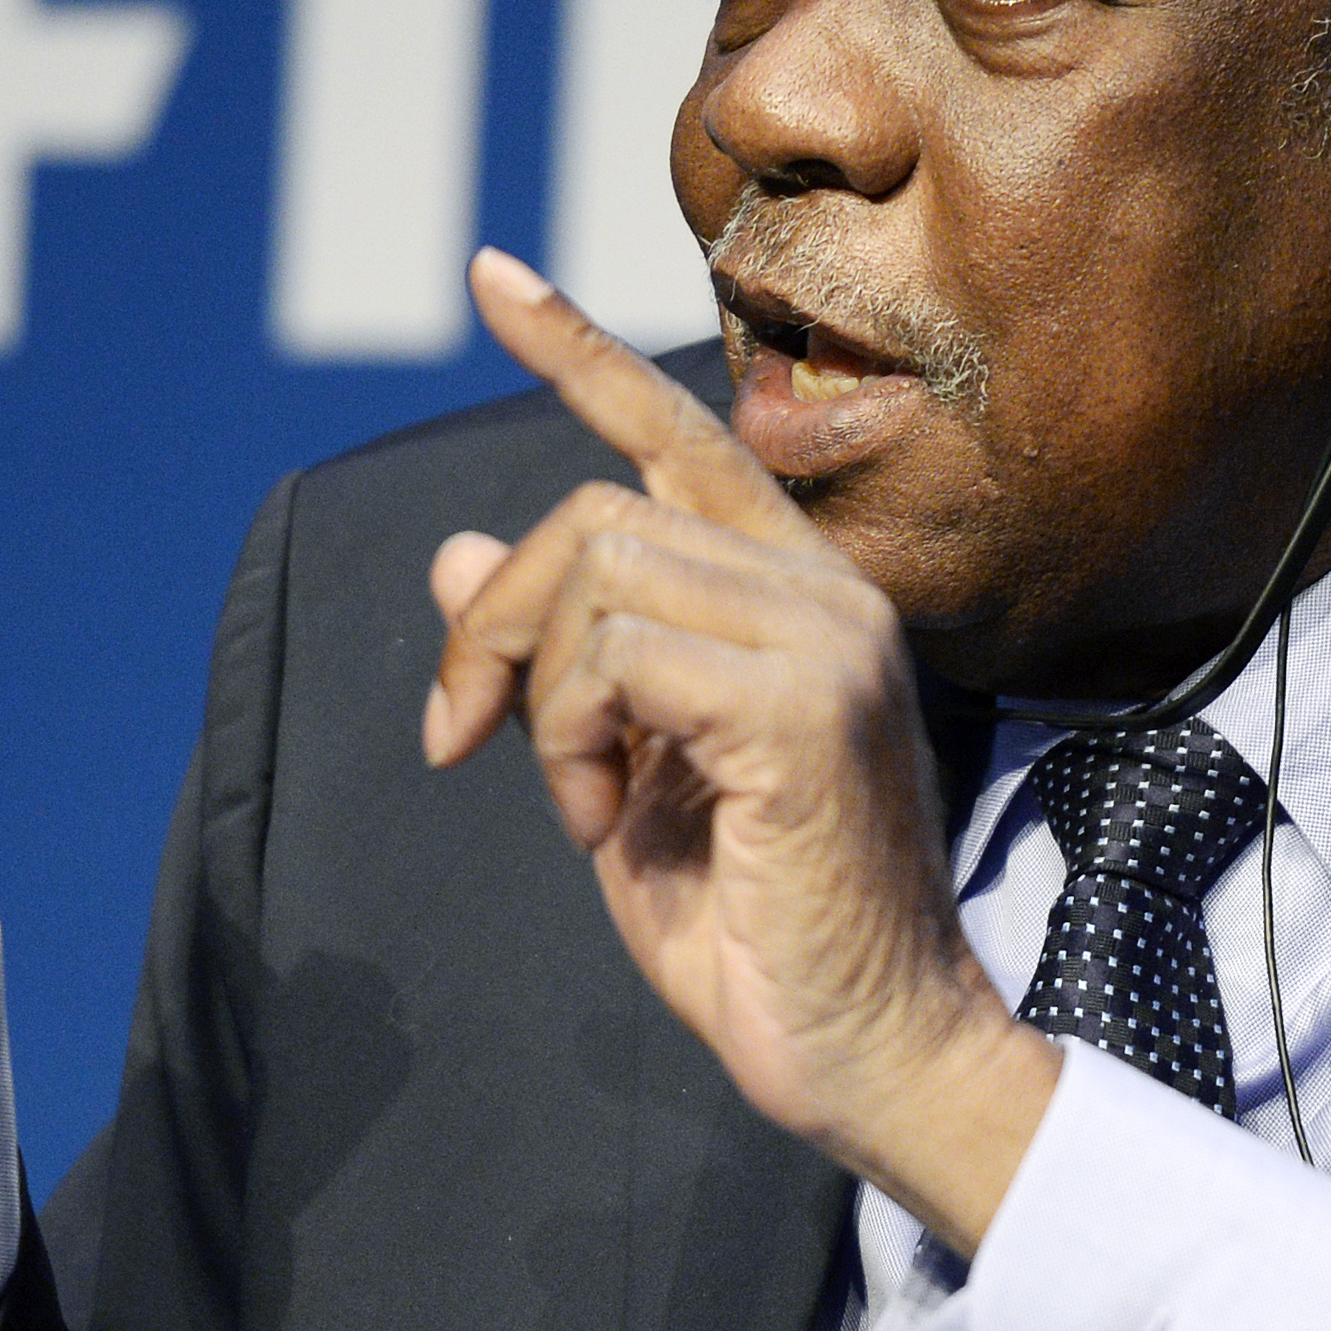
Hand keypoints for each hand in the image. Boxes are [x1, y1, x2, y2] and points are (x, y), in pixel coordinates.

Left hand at [426, 249, 1058, 1251]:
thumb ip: (558, 664)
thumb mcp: (622, 779)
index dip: (577, 352)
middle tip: (466, 740)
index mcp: (792, 596)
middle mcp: (823, 590)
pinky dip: (575, 740)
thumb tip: (458, 549)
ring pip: (599, 570)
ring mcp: (825, 637)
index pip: (677, 434)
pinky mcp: (806, 701)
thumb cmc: (758, 930)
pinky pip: (620, 655)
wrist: (872, 1053)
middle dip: (496, 624)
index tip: (491, 277)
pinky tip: (608, 821)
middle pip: (593, 510)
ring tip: (585, 805)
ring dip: (542, 700)